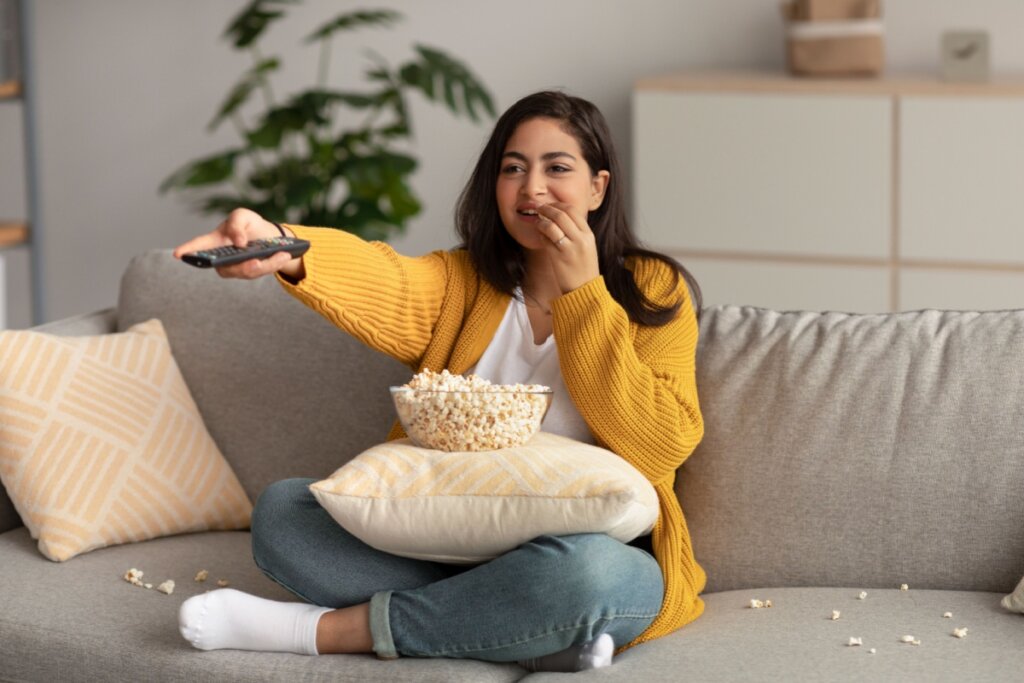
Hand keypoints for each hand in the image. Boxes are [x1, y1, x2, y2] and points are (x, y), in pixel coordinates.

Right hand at [172, 208, 302, 279]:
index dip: (188, 250)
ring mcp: (236, 267)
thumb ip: (236, 225)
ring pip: (247, 271)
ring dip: (266, 264)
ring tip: (282, 254)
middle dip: (242, 267)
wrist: (268, 236)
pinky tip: (284, 256)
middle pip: (226, 267)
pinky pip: (261, 272)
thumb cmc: (248, 224)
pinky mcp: (251, 272)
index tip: (178, 254)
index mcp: (215, 241)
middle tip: (256, 262)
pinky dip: (274, 264)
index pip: (199, 246)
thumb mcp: (242, 216)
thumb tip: (239, 242)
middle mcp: (223, 257)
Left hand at [535, 202, 600, 292]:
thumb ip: (577, 233)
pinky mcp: (559, 257)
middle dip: (547, 208)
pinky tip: (539, 234)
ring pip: (552, 225)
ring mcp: (570, 248)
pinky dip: (540, 234)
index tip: (551, 205)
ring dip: (541, 221)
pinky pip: (546, 240)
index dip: (559, 205)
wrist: (584, 290)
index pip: (573, 211)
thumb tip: (559, 218)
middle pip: (561, 215)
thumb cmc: (583, 269)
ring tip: (537, 220)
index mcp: (589, 235)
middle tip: (538, 207)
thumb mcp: (587, 247)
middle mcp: (581, 239)